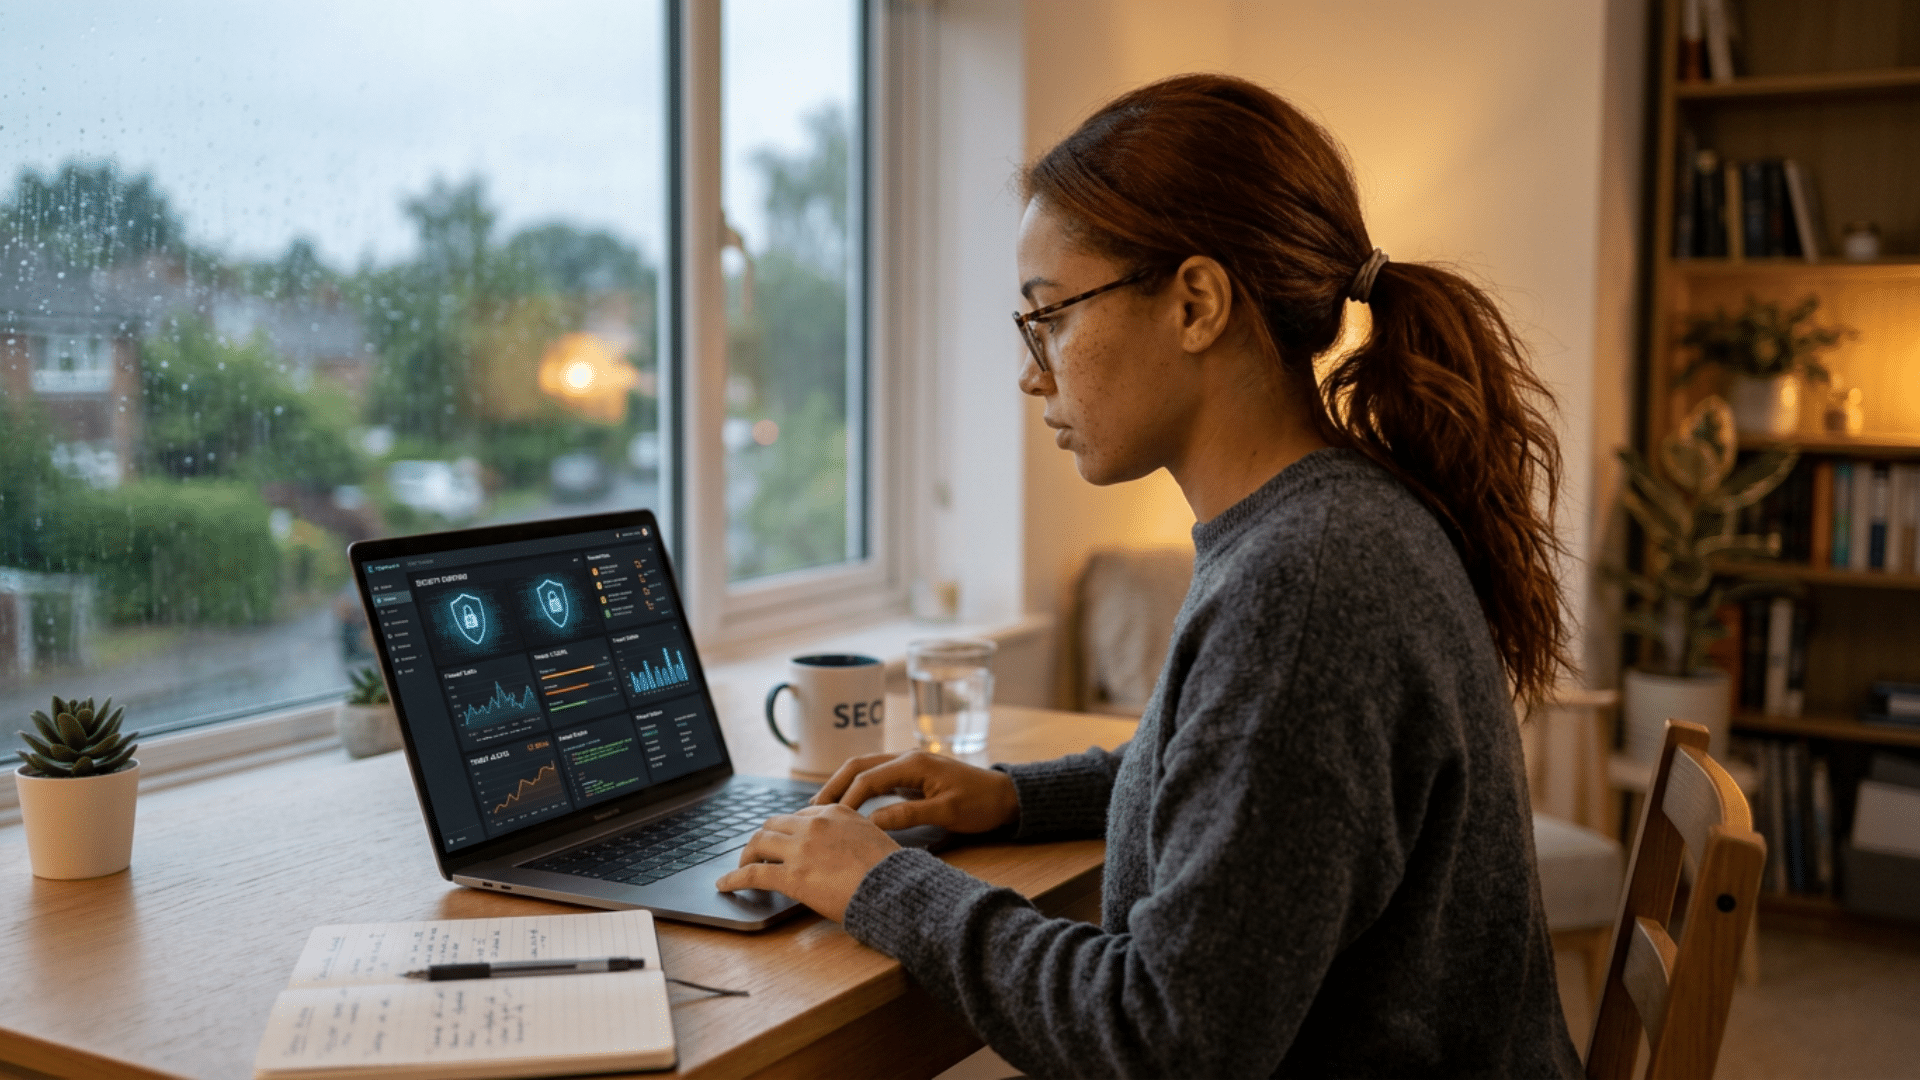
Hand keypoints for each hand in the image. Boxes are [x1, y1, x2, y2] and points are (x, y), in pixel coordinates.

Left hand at [713, 805, 898, 922]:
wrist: (896, 889)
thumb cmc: (891, 872)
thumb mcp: (873, 838)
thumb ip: (851, 835)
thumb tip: (839, 850)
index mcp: (836, 812)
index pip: (799, 815)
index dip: (787, 831)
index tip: (783, 842)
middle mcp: (814, 824)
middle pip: (773, 825)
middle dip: (762, 840)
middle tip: (757, 855)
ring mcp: (801, 848)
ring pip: (757, 843)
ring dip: (745, 855)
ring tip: (740, 868)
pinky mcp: (792, 875)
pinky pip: (753, 873)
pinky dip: (734, 878)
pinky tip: (725, 885)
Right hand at [812, 750, 1019, 834]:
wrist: (1005, 796)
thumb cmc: (980, 804)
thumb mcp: (946, 812)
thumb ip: (908, 815)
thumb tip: (871, 823)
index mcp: (913, 763)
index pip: (867, 778)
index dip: (846, 799)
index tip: (829, 821)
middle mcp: (906, 758)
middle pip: (858, 766)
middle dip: (833, 786)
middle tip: (811, 810)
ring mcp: (908, 765)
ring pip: (865, 769)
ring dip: (842, 785)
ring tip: (821, 808)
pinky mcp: (911, 775)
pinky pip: (876, 777)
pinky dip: (858, 788)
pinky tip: (847, 805)